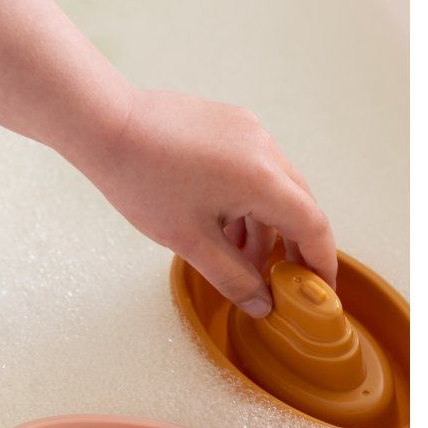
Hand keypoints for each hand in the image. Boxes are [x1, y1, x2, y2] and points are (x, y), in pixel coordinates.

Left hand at [88, 89, 336, 317]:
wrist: (105, 124)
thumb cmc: (141, 179)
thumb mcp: (189, 241)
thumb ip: (233, 277)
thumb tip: (262, 304)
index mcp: (261, 177)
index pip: (312, 225)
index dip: (322, 262)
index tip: (322, 289)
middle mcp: (264, 148)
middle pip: (299, 204)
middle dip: (295, 246)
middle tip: (284, 280)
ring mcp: (249, 131)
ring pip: (275, 186)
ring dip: (267, 224)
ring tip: (242, 258)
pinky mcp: (230, 123)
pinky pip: (255, 166)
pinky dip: (250, 199)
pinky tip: (225, 225)